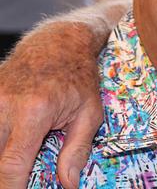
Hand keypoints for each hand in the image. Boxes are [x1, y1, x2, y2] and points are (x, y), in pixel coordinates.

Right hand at [0, 24, 103, 187]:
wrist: (60, 41)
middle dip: (4, 175)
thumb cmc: (79, 76)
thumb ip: (77, 150)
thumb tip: (68, 184)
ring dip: (0, 156)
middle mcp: (6, 106)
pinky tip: (10, 145)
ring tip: (16, 161)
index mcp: (34, 112)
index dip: (11, 188)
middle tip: (19, 180)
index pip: (11, 164)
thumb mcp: (89, 112)